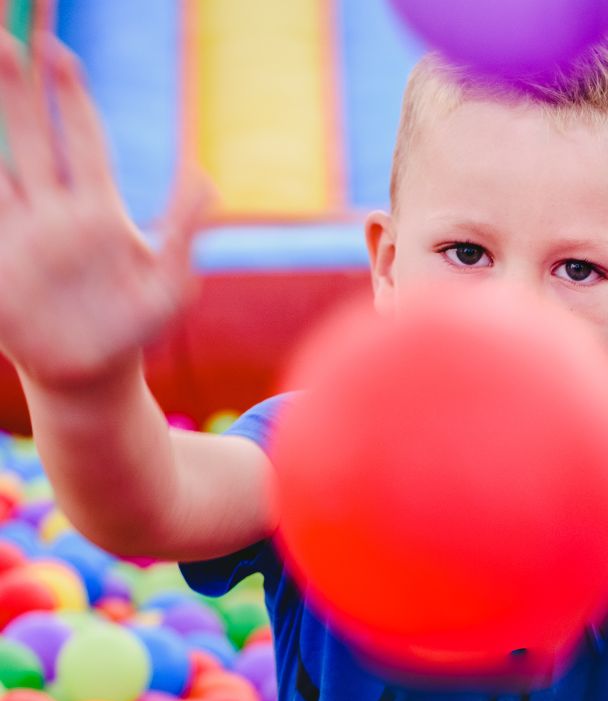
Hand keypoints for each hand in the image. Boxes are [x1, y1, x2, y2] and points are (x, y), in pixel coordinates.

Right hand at [0, 32, 210, 390]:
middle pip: (31, 133)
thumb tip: (204, 174)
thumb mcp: (170, 284)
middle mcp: (53, 210)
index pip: (82, 140)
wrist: (91, 376)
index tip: (58, 50)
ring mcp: (19, 232)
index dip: (71, 97)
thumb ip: (182, 229)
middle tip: (8, 32)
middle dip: (18, 85)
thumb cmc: (135, 329)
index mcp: (98, 210)